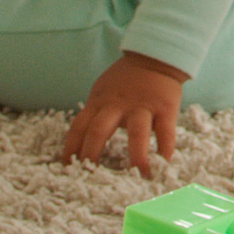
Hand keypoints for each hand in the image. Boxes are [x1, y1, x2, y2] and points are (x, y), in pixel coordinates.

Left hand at [61, 51, 188, 175]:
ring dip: (137, 155)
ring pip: (137, 132)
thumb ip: (94, 112)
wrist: (156, 55)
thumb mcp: (103, 90)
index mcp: (100, 101)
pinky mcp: (166, 107)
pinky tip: (163, 163)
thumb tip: (79, 145)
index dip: (71, 149)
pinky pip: (166, 130)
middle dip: (92, 155)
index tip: (68, 170)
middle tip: (91, 179)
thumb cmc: (126, 79)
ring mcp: (143, 106)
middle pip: (100, 130)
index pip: (79, 126)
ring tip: (138, 175)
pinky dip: (165, 148)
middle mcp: (118, 105)